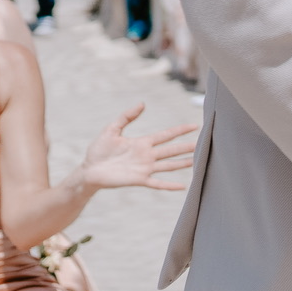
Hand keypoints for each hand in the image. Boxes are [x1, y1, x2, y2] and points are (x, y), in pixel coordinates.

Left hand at [79, 104, 195, 190]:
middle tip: (202, 143)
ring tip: (197, 161)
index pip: (165, 135)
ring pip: (168, 165)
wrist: (89, 170)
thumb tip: (142, 104)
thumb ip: (126, 117)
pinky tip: (182, 186)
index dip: (179, 130)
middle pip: (171, 150)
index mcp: (142, 143)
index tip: (194, 126)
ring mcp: (144, 168)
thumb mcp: (111, 130)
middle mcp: (147, 155)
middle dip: (186, 146)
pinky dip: (169, 185)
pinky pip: (157, 183)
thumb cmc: (98, 151)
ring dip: (182, 163)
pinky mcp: (139, 180)